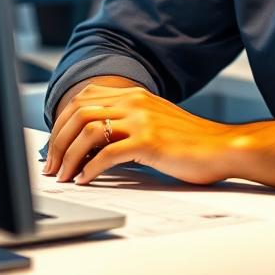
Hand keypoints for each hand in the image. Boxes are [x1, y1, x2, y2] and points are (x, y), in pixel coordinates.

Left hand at [43, 83, 234, 185]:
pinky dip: (90, 169)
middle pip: (79, 113)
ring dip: (69, 157)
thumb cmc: (190, 142)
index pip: (84, 98)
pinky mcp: (150, 142)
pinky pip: (108, 153)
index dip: (61, 123)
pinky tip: (86, 180)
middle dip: (58, 142)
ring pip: (88, 131)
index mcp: (136, 95)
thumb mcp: (155, 122)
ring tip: (64, 176)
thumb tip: (91, 143)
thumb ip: (128, 123)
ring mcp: (143, 120)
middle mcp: (136, 101)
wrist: (222, 147)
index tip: (55, 147)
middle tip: (52, 166)